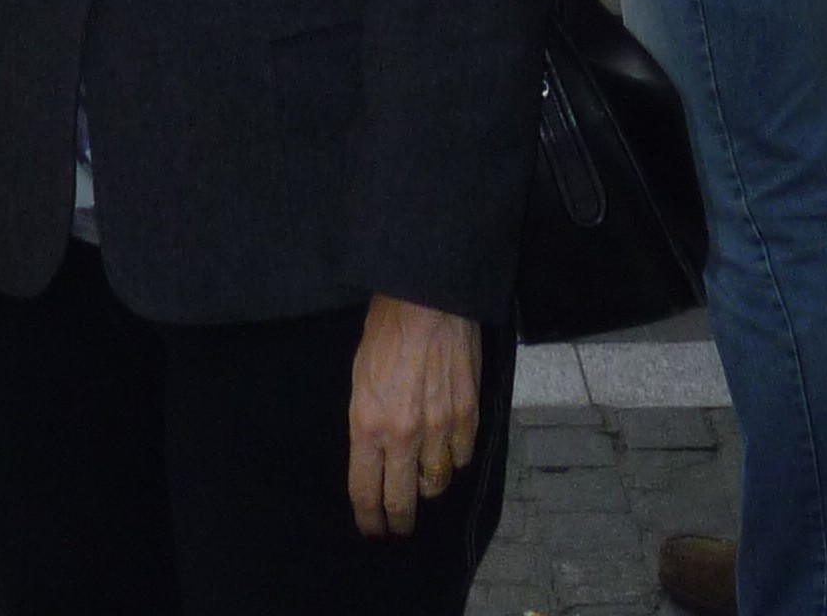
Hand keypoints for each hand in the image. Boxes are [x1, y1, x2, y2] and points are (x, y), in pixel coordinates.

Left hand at [348, 296, 482, 538]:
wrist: (426, 296)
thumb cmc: (385, 331)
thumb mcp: (359, 378)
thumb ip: (367, 424)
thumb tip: (375, 458)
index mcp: (368, 425)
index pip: (366, 492)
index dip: (369, 519)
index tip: (372, 529)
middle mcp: (403, 436)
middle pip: (403, 501)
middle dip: (398, 521)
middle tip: (398, 526)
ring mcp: (439, 428)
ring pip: (436, 483)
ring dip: (427, 486)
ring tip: (423, 482)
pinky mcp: (467, 414)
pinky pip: (461, 457)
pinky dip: (453, 460)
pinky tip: (447, 452)